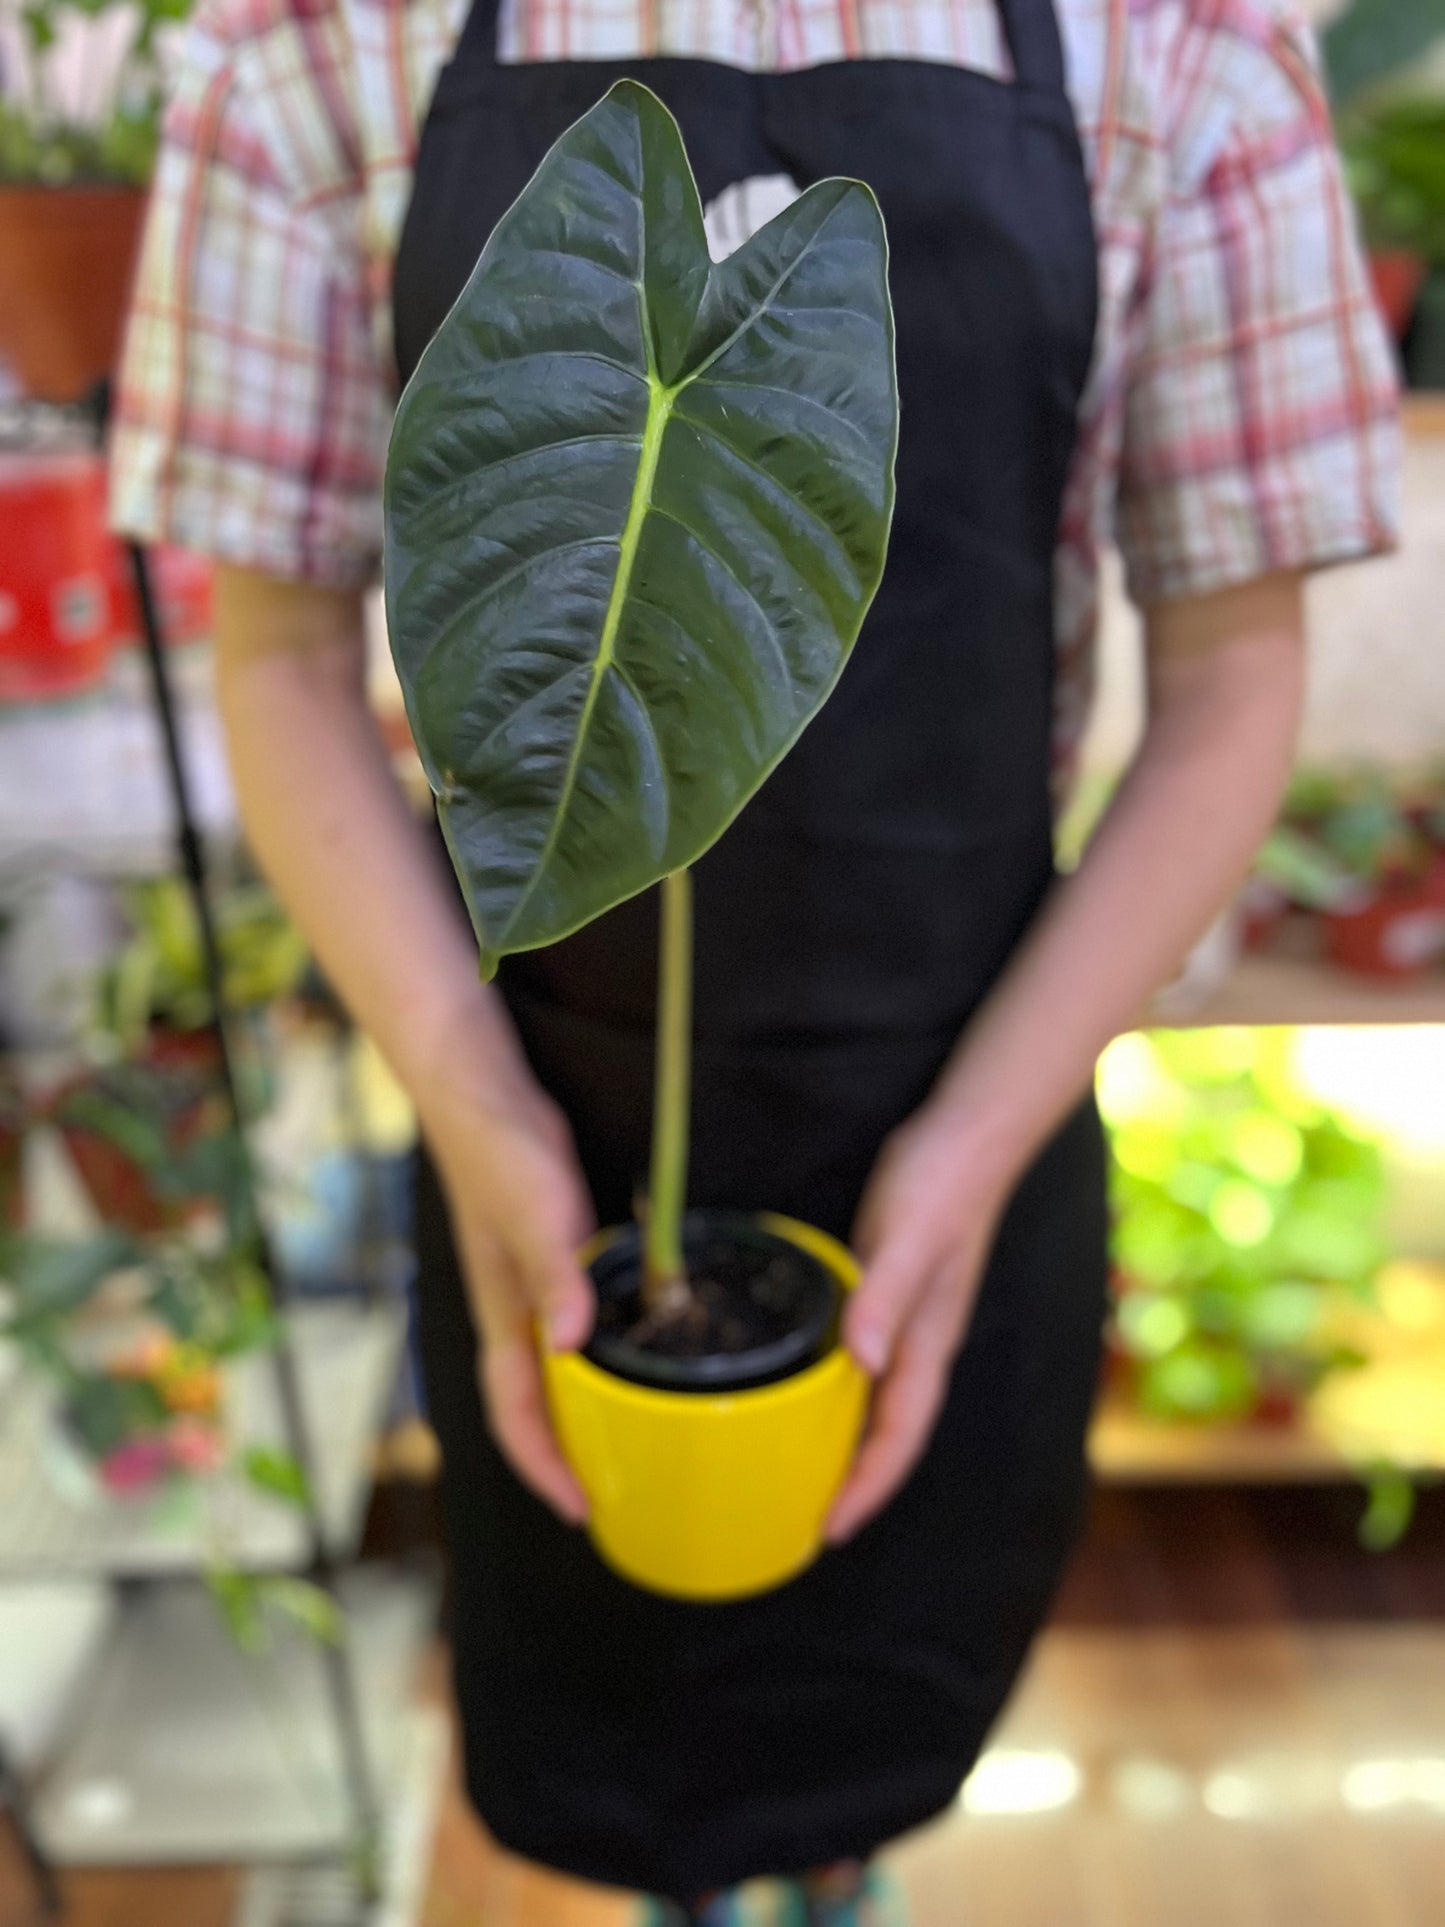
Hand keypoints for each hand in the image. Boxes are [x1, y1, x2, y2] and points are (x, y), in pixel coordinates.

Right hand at [418, 1009, 597, 1522]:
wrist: (479, 1087)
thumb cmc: (498, 1149)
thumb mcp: (535, 1212)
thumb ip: (555, 1275)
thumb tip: (573, 1344)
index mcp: (505, 1315)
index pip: (518, 1415)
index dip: (545, 1468)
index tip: (582, 1509)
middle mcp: (516, 1311)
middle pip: (535, 1404)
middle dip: (567, 1453)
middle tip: (620, 1487)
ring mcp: (531, 1282)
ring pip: (556, 1367)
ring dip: (586, 1407)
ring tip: (634, 1433)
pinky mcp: (552, 1250)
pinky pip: (575, 1322)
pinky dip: (600, 1349)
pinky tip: (637, 1344)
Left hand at [827, 1102, 1011, 1543]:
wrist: (973, 1130)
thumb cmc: (941, 1182)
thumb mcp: (907, 1237)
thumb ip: (883, 1295)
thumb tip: (863, 1361)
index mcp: (926, 1342)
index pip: (896, 1436)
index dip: (865, 1487)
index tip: (829, 1530)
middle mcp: (922, 1341)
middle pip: (891, 1432)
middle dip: (857, 1482)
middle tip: (809, 1522)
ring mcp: (913, 1317)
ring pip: (882, 1400)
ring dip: (851, 1442)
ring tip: (809, 1472)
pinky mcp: (898, 1290)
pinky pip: (871, 1363)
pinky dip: (846, 1390)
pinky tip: (819, 1386)